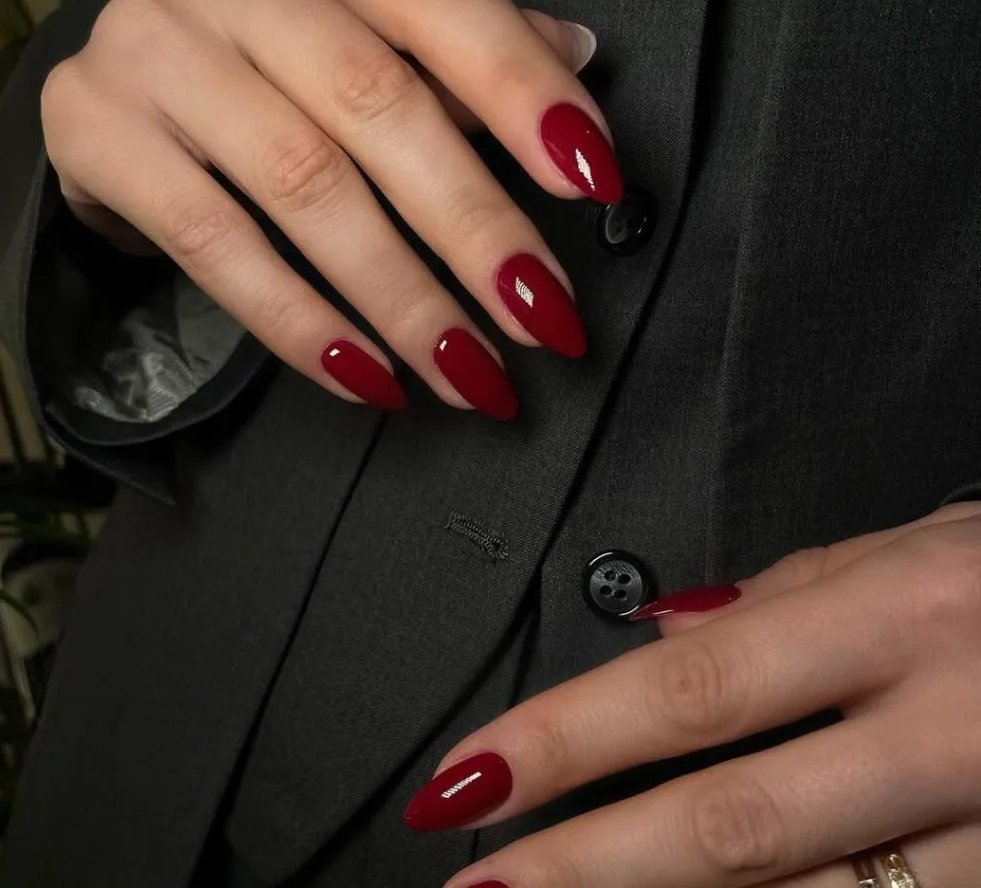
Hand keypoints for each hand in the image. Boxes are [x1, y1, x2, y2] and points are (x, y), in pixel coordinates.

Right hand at [41, 0, 614, 418]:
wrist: (122, 87)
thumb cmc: (269, 62)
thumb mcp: (369, 32)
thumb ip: (467, 50)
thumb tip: (577, 60)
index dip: (525, 93)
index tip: (592, 182)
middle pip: (377, 104)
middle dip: (473, 227)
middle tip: (540, 316)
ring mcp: (148, 43)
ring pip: (305, 184)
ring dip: (402, 298)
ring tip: (468, 371)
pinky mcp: (94, 129)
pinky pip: (216, 246)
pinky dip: (301, 323)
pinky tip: (367, 375)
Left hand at [405, 502, 980, 886]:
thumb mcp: (917, 549)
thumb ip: (785, 598)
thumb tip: (658, 640)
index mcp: (902, 613)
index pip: (693, 688)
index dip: (568, 740)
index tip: (471, 778)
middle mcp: (955, 727)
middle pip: (735, 825)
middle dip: (588, 868)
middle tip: (479, 887)